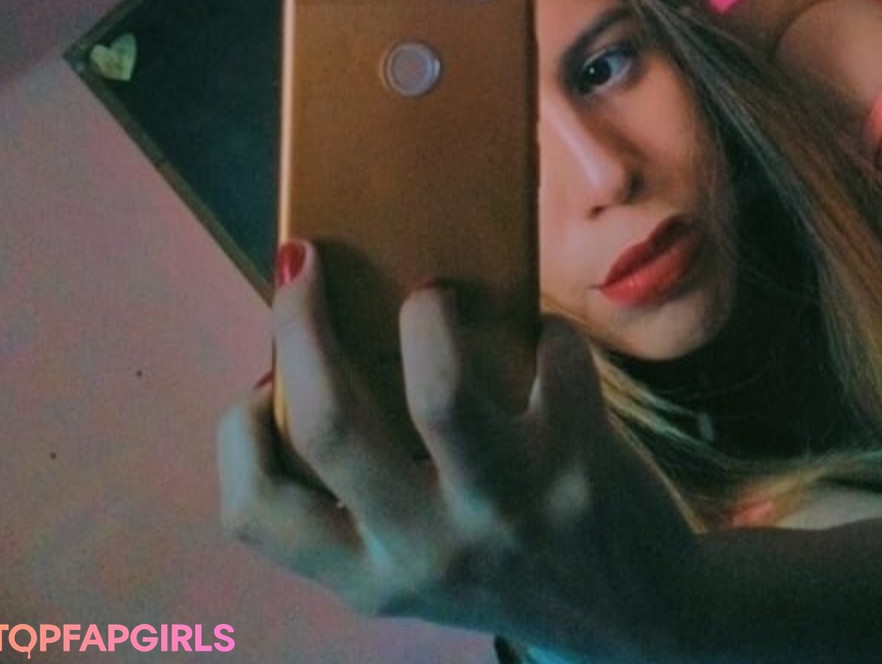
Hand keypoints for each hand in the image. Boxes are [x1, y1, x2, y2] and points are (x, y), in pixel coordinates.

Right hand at [216, 241, 700, 661]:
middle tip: (302, 262)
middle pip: (328, 420)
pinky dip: (548, 331)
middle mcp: (427, 550)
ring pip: (439, 386)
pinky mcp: (581, 467)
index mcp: (369, 574)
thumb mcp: (422, 562)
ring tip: (432, 295)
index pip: (255, 511)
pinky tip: (545, 341)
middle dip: (299, 320)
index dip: (238, 430)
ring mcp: (507, 510)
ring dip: (426, 312)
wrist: (642, 619)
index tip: (264, 377)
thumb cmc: (510, 565)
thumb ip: (372, 494)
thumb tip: (322, 358)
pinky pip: (552, 358)